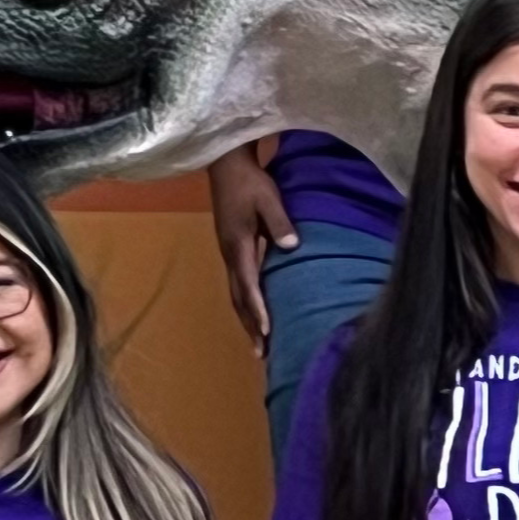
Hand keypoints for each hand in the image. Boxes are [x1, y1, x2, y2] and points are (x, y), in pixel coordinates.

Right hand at [206, 147, 297, 349]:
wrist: (226, 166)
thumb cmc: (249, 181)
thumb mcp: (268, 197)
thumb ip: (280, 222)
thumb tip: (291, 246)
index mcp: (237, 244)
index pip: (248, 283)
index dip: (258, 309)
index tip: (267, 331)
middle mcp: (229, 254)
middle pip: (238, 297)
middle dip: (250, 326)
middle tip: (261, 354)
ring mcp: (228, 253)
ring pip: (236, 293)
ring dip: (247, 319)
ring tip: (259, 344)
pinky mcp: (232, 249)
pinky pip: (239, 284)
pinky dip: (247, 303)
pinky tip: (256, 314)